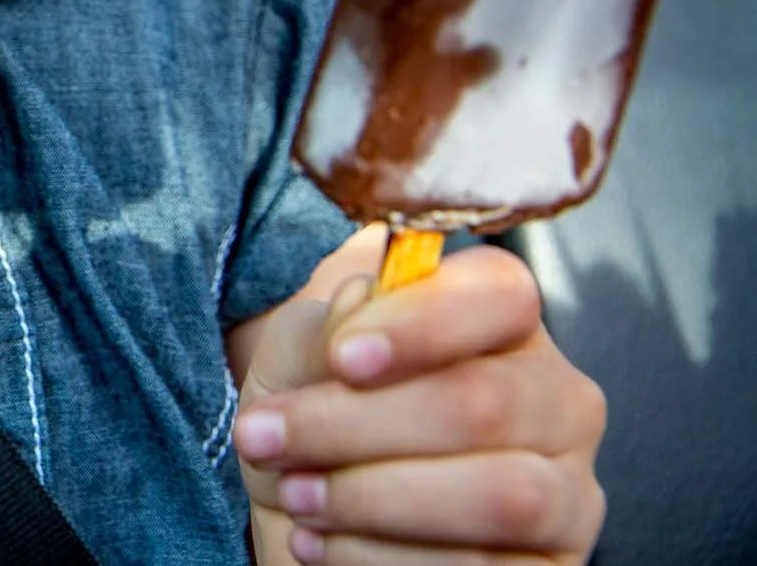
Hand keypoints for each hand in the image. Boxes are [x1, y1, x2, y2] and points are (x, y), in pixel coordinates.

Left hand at [235, 244, 606, 564]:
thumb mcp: (299, 357)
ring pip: (501, 495)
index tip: (341, 358)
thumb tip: (361, 307)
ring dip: (374, 498)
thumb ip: (327, 327)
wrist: (311, 509)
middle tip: (264, 438)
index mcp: (504, 324)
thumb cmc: (319, 411)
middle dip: (356, 424)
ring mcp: (568, 494)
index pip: (499, 293)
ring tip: (294, 496)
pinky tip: (321, 544)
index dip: (422, 321)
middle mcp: (557, 403)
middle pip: (483, 401)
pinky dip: (385, 558)